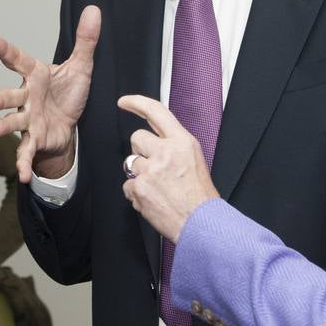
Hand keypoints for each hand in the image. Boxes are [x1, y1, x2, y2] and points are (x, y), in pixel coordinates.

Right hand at [0, 5, 101, 181]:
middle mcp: (27, 97)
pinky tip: (22, 175)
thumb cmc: (68, 93)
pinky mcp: (34, 139)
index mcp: (35, 75)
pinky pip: (26, 151)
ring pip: (13, 122)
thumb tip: (94, 9)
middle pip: (10, 97)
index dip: (3, 50)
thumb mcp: (81, 66)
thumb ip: (85, 40)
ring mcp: (28, 119)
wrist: (69, 125)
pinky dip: (23, 163)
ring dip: (3, 127)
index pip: (17, 60)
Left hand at [118, 95, 218, 241]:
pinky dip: (136, 192)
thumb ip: (174, 145)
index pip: (156, 111)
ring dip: (139, 174)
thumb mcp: (194, 158)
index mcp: (182, 141)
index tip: (125, 102)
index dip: (136, 102)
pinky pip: (128, 184)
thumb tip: (156, 138)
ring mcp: (150, 170)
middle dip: (141, 151)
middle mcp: (165, 152)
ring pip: (130, 162)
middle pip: (137, 138)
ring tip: (158, 187)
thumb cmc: (200, 195)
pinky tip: (153, 198)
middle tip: (156, 168)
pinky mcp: (139, 188)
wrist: (201, 223)